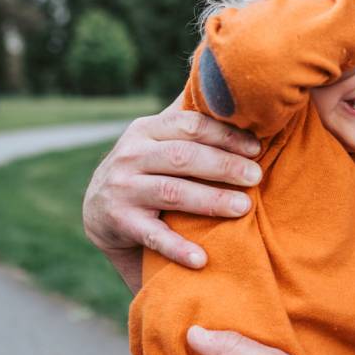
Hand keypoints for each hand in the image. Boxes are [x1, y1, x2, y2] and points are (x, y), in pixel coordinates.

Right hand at [82, 93, 262, 289]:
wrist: (98, 212)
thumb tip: (237, 95)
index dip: (226, 135)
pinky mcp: (119, 223)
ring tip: (243, 207)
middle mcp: (130, 155)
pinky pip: (153, 236)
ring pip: (172, 192)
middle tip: (256, 176)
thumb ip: (191, 123)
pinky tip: (202, 258)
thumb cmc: (148, 170)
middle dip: (224, 166)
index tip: (256, 148)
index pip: (191, 125)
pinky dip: (178, 248)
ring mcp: (122, 189)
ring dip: (211, 200)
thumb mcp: (160, 141)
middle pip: (183, 156)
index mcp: (146, 129)